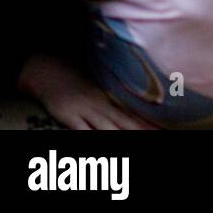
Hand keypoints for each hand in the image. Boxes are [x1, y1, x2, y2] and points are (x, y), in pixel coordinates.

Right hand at [17, 53, 153, 129]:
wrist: (50, 72)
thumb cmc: (77, 82)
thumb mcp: (99, 88)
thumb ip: (114, 99)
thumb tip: (135, 107)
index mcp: (110, 99)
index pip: (134, 113)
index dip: (148, 121)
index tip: (162, 128)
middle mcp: (101, 105)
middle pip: (125, 122)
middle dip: (140, 130)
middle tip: (157, 134)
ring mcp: (85, 110)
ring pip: (106, 127)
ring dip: (120, 135)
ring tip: (135, 140)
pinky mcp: (68, 115)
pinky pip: (80, 128)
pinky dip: (89, 134)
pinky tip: (97, 139)